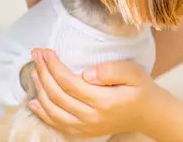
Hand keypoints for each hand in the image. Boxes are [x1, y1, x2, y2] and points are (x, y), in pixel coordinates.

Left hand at [28, 48, 167, 137]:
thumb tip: (86, 73)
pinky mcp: (84, 131)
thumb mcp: (133, 73)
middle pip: (58, 95)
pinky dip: (43, 113)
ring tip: (34, 71)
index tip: (46, 51)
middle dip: (43, 72)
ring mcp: (86, 127)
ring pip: (53, 111)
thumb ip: (112, 70)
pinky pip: (57, 124)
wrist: (149, 114)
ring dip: (39, 90)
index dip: (54, 66)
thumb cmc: (141, 89)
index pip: (69, 82)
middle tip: (36, 54)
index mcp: (104, 100)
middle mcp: (92, 117)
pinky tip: (33, 101)